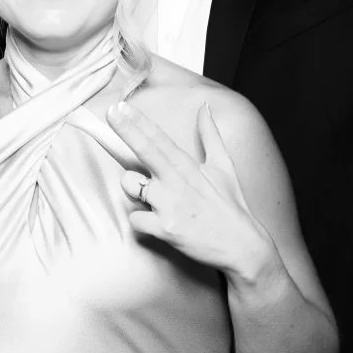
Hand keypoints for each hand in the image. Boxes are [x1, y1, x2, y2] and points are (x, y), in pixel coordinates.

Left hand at [106, 87, 264, 279]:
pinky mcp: (165, 229)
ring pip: (131, 186)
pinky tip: (157, 222)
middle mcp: (177, 182)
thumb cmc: (231, 205)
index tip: (122, 106)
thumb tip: (204, 107)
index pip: (160, 138)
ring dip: (133, 188)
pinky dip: (142, 221)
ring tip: (152, 195)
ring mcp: (170, 206)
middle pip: (145, 150)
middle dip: (126, 130)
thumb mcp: (224, 166)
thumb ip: (210, 135)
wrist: (241, 246)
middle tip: (111, 113)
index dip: (139, 121)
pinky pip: (136, 219)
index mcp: (188, 166)